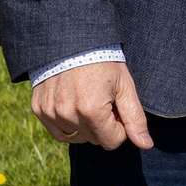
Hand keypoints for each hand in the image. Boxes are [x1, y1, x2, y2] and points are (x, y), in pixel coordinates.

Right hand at [31, 62, 153, 150]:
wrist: (73, 40)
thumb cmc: (104, 62)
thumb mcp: (124, 87)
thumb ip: (135, 118)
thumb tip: (146, 145)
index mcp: (92, 110)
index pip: (112, 141)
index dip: (120, 126)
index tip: (118, 107)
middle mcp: (68, 114)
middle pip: (94, 139)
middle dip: (104, 124)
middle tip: (104, 99)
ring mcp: (50, 113)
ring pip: (76, 137)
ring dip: (86, 125)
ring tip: (89, 99)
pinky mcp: (39, 109)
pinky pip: (58, 131)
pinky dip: (69, 123)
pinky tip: (75, 104)